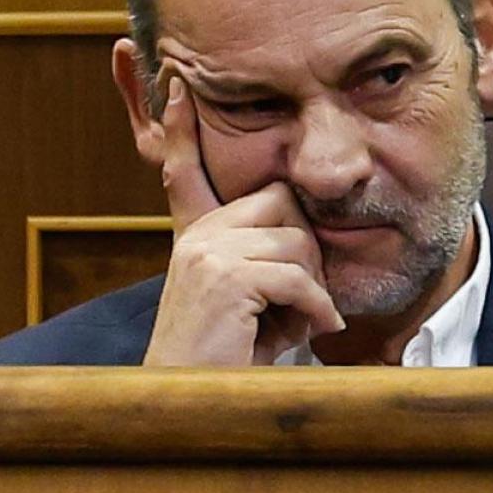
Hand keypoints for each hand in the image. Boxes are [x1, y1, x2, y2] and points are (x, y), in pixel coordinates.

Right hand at [142, 75, 344, 365]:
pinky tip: (316, 329)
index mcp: (197, 237)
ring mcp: (206, 252)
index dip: (178, 129)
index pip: (185, 170)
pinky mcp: (224, 276)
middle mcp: (197, 236)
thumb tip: (310, 232)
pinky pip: (298, 275)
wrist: (197, 407)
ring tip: (295, 323)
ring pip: (297, 242)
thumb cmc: (234, 361)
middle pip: (283, 204)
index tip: (175, 85)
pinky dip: (317, 306)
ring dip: (313, 289)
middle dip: (308, 252)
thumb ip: (272, 262)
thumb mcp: (256, 301)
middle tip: (301, 302)